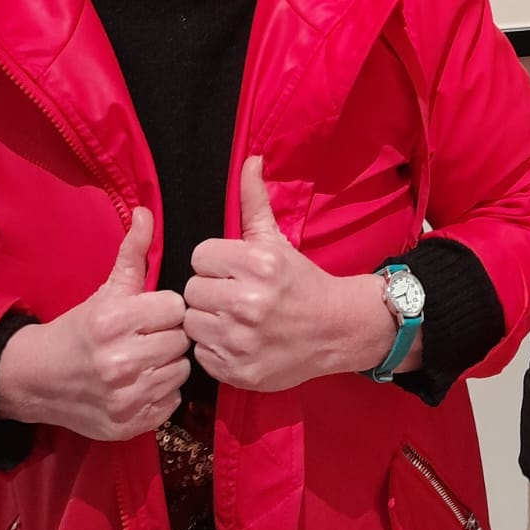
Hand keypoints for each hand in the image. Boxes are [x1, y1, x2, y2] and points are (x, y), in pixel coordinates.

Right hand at [0, 208, 190, 440]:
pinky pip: (172, 401)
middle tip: (148, 337)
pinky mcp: (130, 424)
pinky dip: (162, 393)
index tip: (150, 313)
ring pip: (181, 370)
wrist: (38, 380)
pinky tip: (142, 383)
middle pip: (181, 340)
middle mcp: (120, 362)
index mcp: (114, 322)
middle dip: (168, 335)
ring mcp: (125, 397)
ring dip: (168, 364)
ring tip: (146, 359)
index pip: (175, 307)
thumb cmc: (80, 330)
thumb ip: (132, 253)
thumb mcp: (106, 290)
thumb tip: (146, 211)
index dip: (165, 309)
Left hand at [184, 157, 394, 392]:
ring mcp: (242, 341)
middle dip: (210, 291)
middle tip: (234, 295)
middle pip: (192, 290)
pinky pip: (201, 353)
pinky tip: (237, 340)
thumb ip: (254, 202)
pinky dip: (215, 348)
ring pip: (192, 323)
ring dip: (208, 320)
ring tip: (233, 319)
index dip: (215, 263)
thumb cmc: (301, 282)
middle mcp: (249, 303)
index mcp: (258, 265)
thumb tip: (249, 159)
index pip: (200, 256)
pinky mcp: (238, 371)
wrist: (336, 329)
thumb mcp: (277, 241)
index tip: (234, 271)